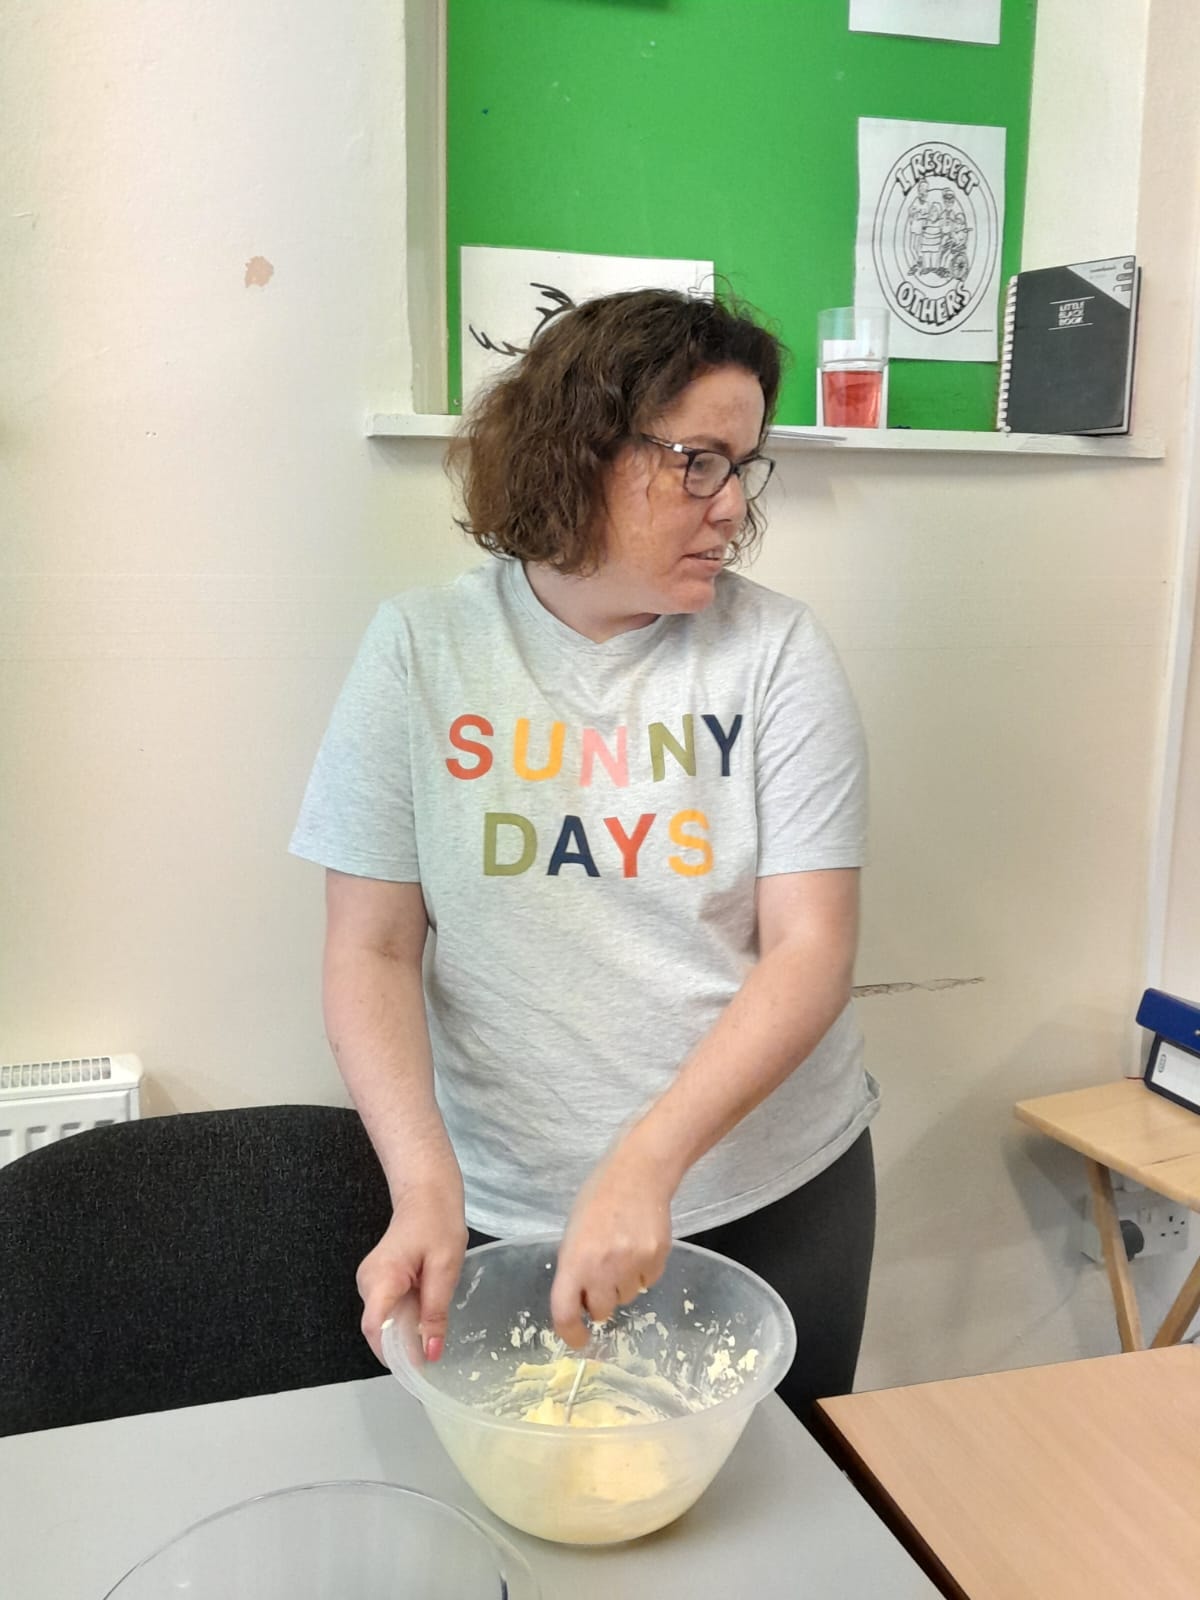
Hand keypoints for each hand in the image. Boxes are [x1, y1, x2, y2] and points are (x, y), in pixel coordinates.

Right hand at [356, 1164, 467, 1364]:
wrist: (425, 1194)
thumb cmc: (438, 1223)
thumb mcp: (445, 1269)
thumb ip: (435, 1313)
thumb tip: (429, 1354)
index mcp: (382, 1278)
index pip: (374, 1328)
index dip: (394, 1354)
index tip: (419, 1369)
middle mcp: (367, 1283)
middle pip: (377, 1330)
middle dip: (403, 1347)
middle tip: (433, 1354)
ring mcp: (369, 1282)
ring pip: (383, 1323)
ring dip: (405, 1333)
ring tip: (433, 1332)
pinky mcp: (376, 1282)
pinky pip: (387, 1311)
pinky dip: (404, 1319)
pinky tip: (425, 1315)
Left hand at [550, 1138, 675, 1349]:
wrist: (639, 1173)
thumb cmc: (598, 1197)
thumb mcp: (573, 1231)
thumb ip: (574, 1265)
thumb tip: (580, 1298)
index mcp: (575, 1260)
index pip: (565, 1312)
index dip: (570, 1333)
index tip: (577, 1339)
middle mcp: (603, 1268)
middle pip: (601, 1311)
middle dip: (599, 1301)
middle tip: (600, 1278)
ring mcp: (633, 1265)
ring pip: (627, 1298)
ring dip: (622, 1285)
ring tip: (622, 1252)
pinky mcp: (658, 1260)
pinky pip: (648, 1282)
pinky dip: (643, 1272)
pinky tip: (639, 1246)